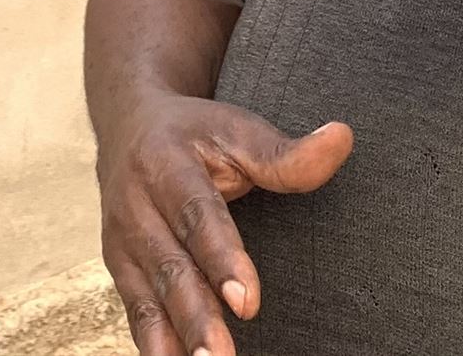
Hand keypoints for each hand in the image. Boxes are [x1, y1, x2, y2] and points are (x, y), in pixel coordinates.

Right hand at [97, 94, 353, 355]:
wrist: (130, 129)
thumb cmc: (196, 136)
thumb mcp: (237, 130)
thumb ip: (285, 152)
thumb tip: (342, 139)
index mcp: (165, 163)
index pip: (197, 216)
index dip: (222, 258)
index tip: (248, 302)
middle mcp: (135, 206)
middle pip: (170, 266)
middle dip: (195, 314)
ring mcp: (122, 242)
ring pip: (149, 297)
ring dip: (175, 338)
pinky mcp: (120, 270)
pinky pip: (137, 313)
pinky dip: (155, 344)